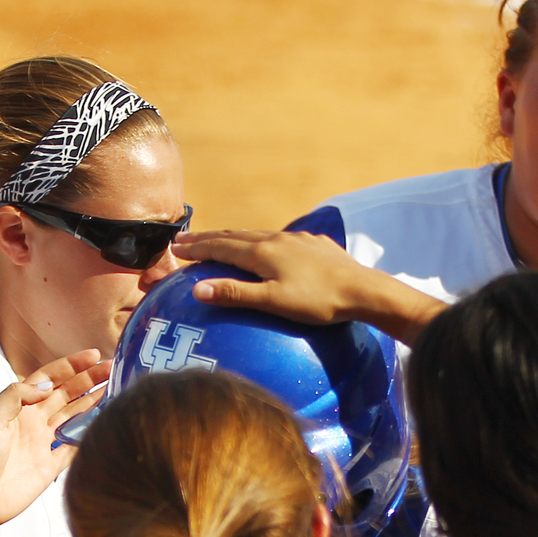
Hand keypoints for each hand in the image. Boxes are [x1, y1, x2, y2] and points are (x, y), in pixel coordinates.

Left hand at [0, 350, 107, 532]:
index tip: (94, 355)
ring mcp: (44, 444)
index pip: (49, 378)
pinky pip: (75, 447)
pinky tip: (107, 423)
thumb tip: (47, 385)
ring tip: (116, 387)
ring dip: (94, 401)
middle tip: (113, 368)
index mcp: (19, 407)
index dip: (71, 366)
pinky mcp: (51, 467)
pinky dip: (90, 435)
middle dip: (89, 379)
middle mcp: (34, 421)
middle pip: (67, 394)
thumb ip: (15, 396)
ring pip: (75, 416)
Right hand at [176, 230, 444, 344]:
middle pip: (234, 236)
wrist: (363, 290)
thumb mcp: (273, 301)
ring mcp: (296, 239)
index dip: (196, 247)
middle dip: (207, 238)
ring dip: (232, 237)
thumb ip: (235, 294)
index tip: (175, 247)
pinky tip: (266, 248)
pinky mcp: (313, 244)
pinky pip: (278, 238)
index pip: (219, 246)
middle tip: (185, 240)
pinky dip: (259, 241)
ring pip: (256, 234)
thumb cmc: (317, 302)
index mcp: (262, 253)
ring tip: (218, 241)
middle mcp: (276, 239)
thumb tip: (197, 289)